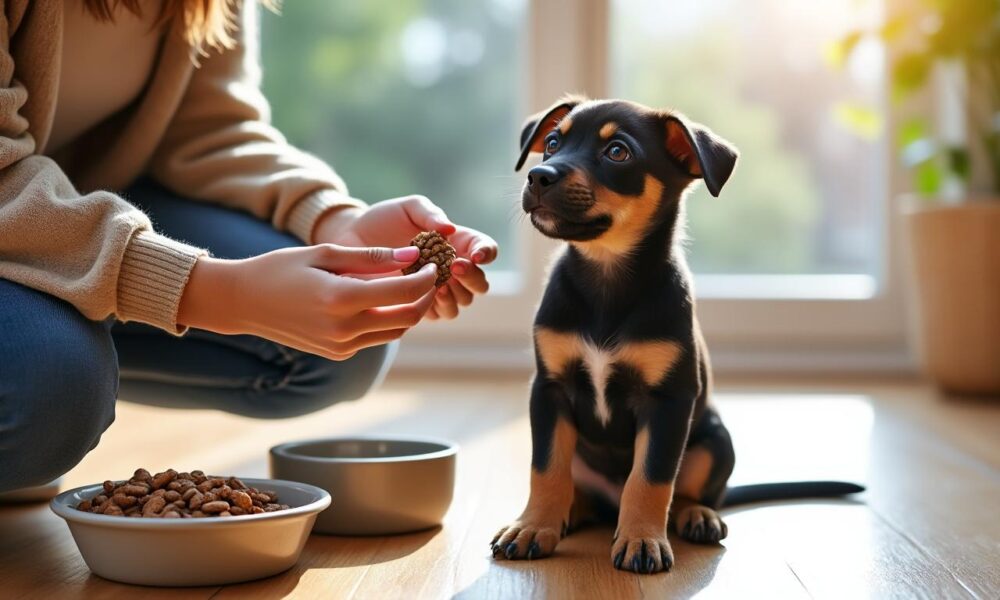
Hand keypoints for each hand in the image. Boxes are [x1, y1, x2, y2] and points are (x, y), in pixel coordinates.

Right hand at [177, 244, 437, 359]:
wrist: (244, 302)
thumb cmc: (282, 268)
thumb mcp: (325, 253)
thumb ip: (372, 257)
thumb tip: (413, 257)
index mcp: (340, 299)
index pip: (402, 292)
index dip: (425, 278)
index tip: (432, 263)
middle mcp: (344, 328)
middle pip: (407, 317)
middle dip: (425, 297)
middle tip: (430, 276)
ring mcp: (341, 345)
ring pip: (395, 331)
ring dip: (411, 310)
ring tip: (412, 286)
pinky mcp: (338, 353)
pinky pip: (376, 337)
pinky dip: (389, 319)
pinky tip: (387, 299)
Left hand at [314, 195, 497, 319]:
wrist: (352, 241)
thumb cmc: (383, 220)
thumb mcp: (408, 207)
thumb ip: (430, 213)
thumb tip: (449, 229)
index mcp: (457, 242)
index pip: (485, 249)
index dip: (486, 253)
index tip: (475, 255)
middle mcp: (452, 268)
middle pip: (480, 283)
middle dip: (472, 277)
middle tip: (455, 267)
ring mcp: (437, 289)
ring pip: (462, 302)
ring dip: (455, 295)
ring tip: (437, 283)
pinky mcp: (419, 306)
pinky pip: (438, 315)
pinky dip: (435, 308)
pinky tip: (420, 295)